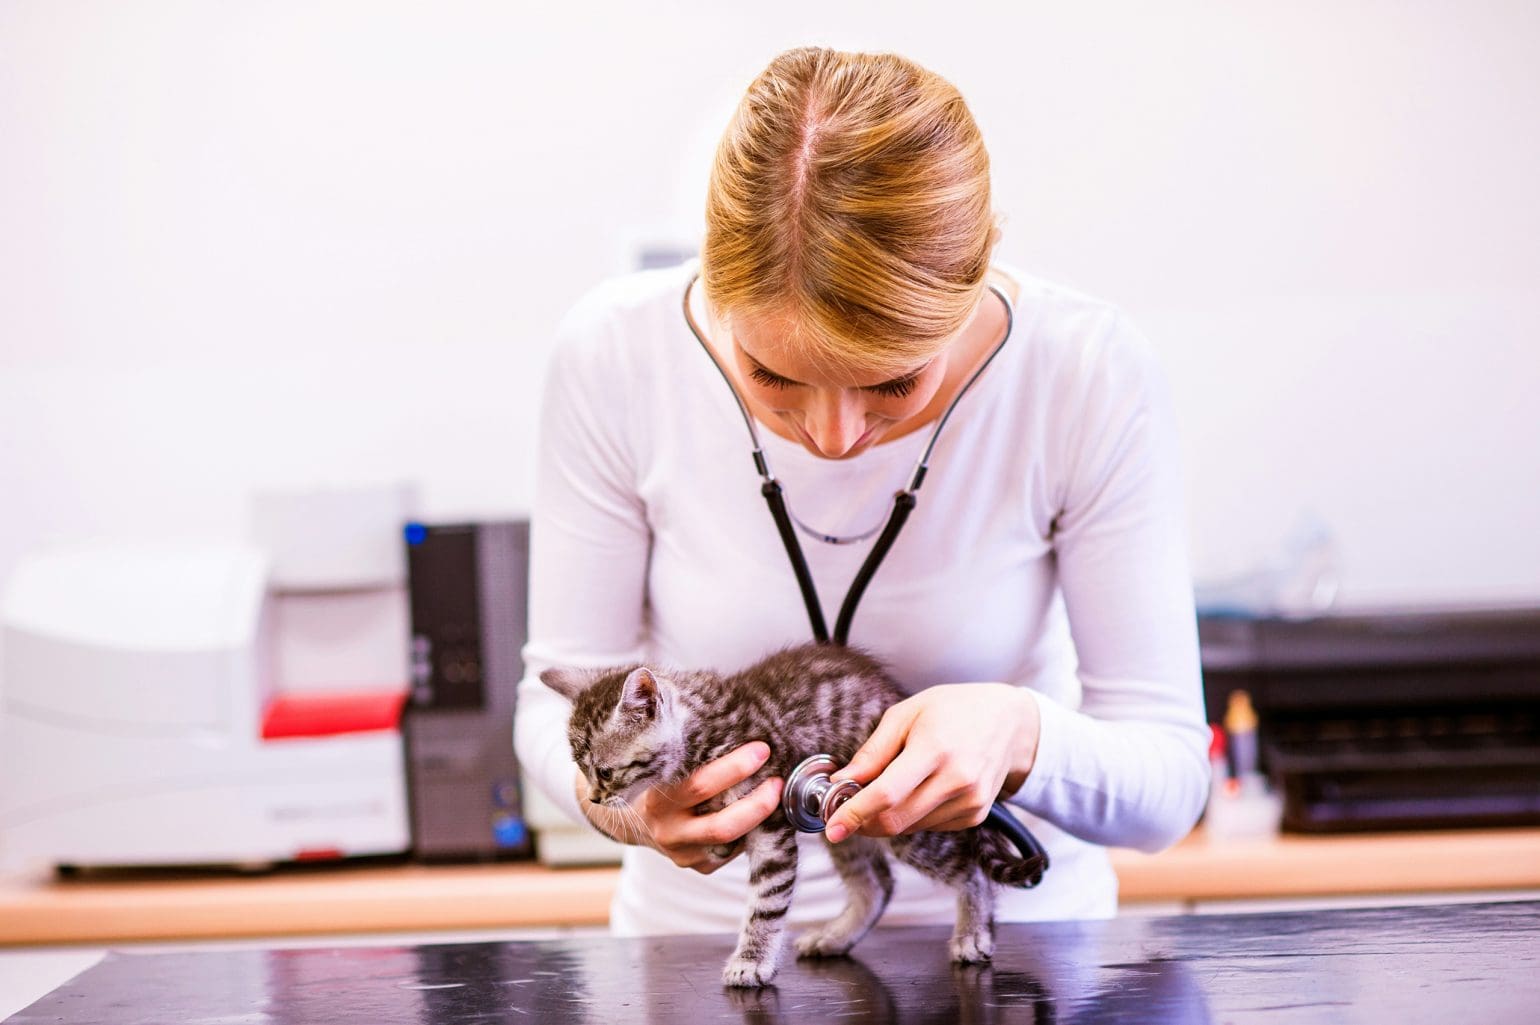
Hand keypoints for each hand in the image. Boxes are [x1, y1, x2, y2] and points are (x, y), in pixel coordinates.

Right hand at [578, 741, 782, 873]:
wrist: (630, 817)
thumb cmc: (654, 776)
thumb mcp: (656, 757)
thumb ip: (679, 738)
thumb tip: (709, 703)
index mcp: (655, 798)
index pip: (699, 785)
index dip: (734, 768)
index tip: (761, 749)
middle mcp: (667, 830)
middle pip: (721, 824)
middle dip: (757, 801)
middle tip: (777, 778)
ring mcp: (682, 853)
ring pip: (730, 842)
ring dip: (758, 819)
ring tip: (775, 794)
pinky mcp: (697, 865)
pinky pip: (731, 852)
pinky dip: (748, 832)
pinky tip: (758, 812)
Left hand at [824, 684, 1039, 841]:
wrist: (1010, 722)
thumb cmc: (954, 710)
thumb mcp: (906, 714)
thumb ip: (873, 752)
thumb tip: (841, 781)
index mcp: (935, 749)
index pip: (887, 793)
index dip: (855, 813)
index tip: (832, 827)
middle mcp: (957, 780)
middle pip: (896, 819)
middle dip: (864, 821)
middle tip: (846, 809)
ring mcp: (969, 801)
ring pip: (910, 827)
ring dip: (887, 818)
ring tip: (885, 790)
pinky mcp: (975, 815)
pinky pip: (929, 826)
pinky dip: (912, 816)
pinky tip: (917, 790)